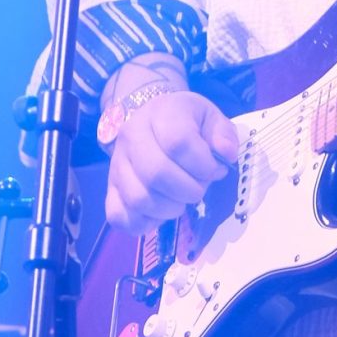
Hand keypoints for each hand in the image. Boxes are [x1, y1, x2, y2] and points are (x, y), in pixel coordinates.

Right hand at [104, 89, 239, 232]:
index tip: (215, 171)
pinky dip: (144, 223)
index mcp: (161, 114)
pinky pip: (118, 216)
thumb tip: (226, 154)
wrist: (151, 119)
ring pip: (138, 199)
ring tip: (181, 199)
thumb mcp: (210, 117)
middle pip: (156, 173)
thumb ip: (223, 134)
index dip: (204, 165)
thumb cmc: (186, 122)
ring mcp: (117, 164)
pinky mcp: (110, 187)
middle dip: (188, 190)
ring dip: (169, 208)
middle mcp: (131, 136)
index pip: (179, 143)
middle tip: (199, 189)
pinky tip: (160, 213)